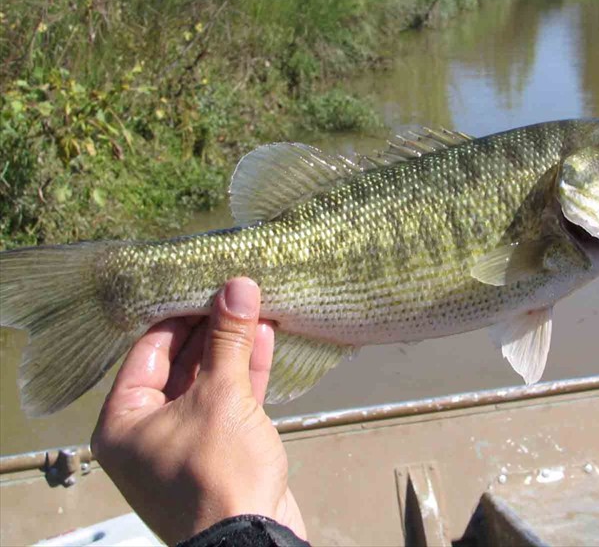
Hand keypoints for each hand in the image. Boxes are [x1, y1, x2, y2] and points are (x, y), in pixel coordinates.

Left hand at [91, 277, 305, 544]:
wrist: (252, 541)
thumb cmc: (217, 476)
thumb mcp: (221, 396)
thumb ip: (228, 339)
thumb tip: (237, 286)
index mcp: (124, 421)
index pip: (149, 350)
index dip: (181, 315)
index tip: (208, 286)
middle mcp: (148, 431)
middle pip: (180, 363)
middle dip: (212, 329)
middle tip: (237, 293)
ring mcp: (186, 442)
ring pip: (209, 381)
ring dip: (233, 347)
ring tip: (256, 307)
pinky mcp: (219, 450)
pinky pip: (228, 402)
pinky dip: (246, 373)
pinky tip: (264, 339)